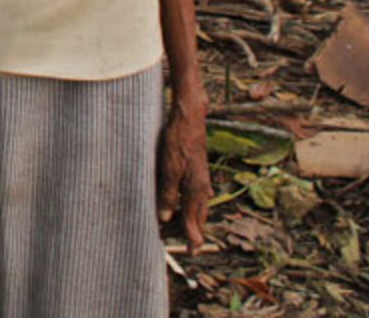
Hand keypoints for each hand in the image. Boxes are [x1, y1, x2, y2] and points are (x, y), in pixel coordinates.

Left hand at [157, 98, 210, 254]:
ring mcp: (202, 176)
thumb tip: (166, 217)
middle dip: (195, 230)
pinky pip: (198, 191)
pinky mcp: (198, 168)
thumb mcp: (169, 167)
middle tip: (192, 246)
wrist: (190, 116)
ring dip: (195, 216)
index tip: (192, 252)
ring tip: (192, 228)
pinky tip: (197, 201)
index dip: (191, 236)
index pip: (194, 220)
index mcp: (196, 189)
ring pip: (200, 203)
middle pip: (199, 214)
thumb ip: (168, 193)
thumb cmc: (177, 140)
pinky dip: (195, 200)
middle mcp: (203, 186)